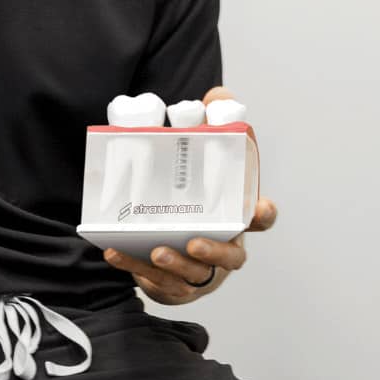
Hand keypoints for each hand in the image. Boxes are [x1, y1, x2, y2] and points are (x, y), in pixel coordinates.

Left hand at [103, 86, 276, 304]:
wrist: (170, 228)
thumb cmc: (194, 194)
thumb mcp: (203, 157)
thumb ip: (213, 122)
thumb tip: (218, 95)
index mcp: (236, 217)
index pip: (260, 218)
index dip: (263, 215)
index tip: (260, 209)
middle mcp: (224, 246)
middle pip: (231, 257)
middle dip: (214, 253)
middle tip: (193, 243)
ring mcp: (201, 269)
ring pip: (194, 275)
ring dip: (175, 266)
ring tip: (155, 251)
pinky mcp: (174, 283)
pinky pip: (159, 284)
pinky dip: (137, 270)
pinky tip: (116, 254)